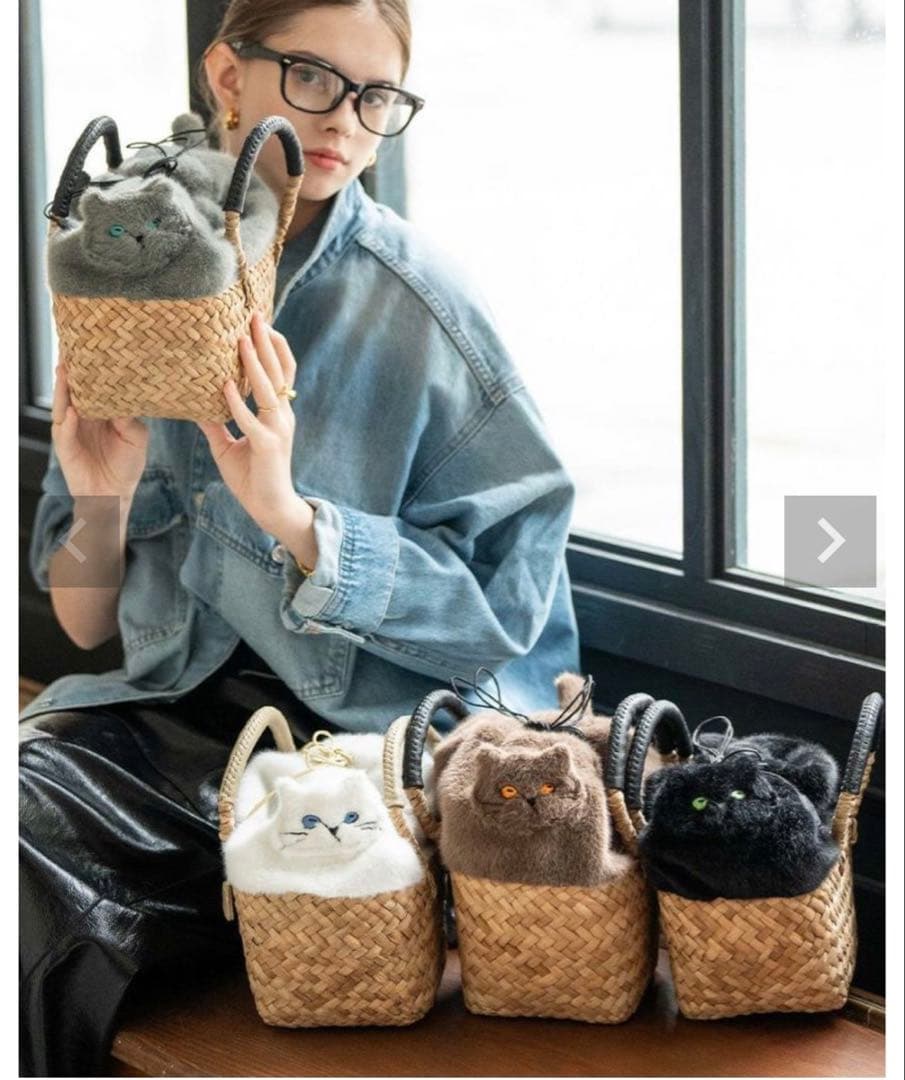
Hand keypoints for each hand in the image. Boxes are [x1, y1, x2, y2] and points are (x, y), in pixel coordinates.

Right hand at [51, 359, 148, 498]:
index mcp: (100, 410)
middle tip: (72, 347)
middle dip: (72, 369)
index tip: (94, 346)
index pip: (93, 384)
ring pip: (64, 405)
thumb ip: (130, 418)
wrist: (115, 494)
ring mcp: (71, 429)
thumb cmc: (127, 465)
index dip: (92, 367)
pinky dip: (68, 422)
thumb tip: (126, 396)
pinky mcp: (65, 447)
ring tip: (66, 370)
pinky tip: (72, 412)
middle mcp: (82, 416)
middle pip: (73, 388)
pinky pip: (64, 432)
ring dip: (64, 389)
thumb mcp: (136, 438)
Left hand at [197, 311, 299, 535]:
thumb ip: (216, 422)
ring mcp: (277, 430)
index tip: (260, 321)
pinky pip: (250, 420)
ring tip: (242, 339)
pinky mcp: (268, 447)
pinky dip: (238, 402)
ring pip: (269, 389)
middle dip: (267, 342)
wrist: (270, 508)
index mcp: (277, 413)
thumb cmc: (252, 477)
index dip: (273, 346)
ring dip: (255, 363)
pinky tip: (225, 385)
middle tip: (254, 315)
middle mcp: (282, 416)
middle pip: (279, 371)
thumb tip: (194, 402)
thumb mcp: (228, 445)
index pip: (281, 371)